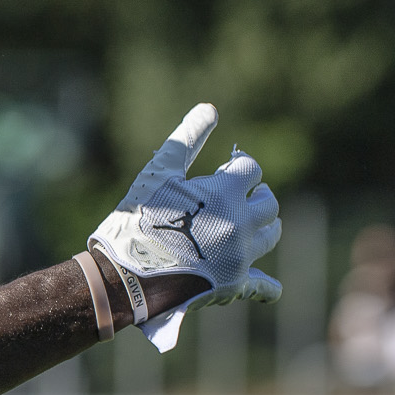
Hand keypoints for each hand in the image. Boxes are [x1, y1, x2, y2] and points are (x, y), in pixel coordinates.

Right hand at [88, 104, 282, 351]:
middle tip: (239, 198)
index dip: (238, 169)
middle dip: (255, 196)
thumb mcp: (158, 174)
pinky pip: (263, 286)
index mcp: (225, 193)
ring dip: (263, 226)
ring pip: (270, 235)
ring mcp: (241, 256)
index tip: (225, 172)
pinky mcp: (233, 284)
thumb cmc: (136, 220)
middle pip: (268, 202)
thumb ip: (186, 139)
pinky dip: (267, 286)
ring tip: (243, 226)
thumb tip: (210, 108)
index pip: (250, 170)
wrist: (123, 275)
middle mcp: (241, 223)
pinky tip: (270, 286)